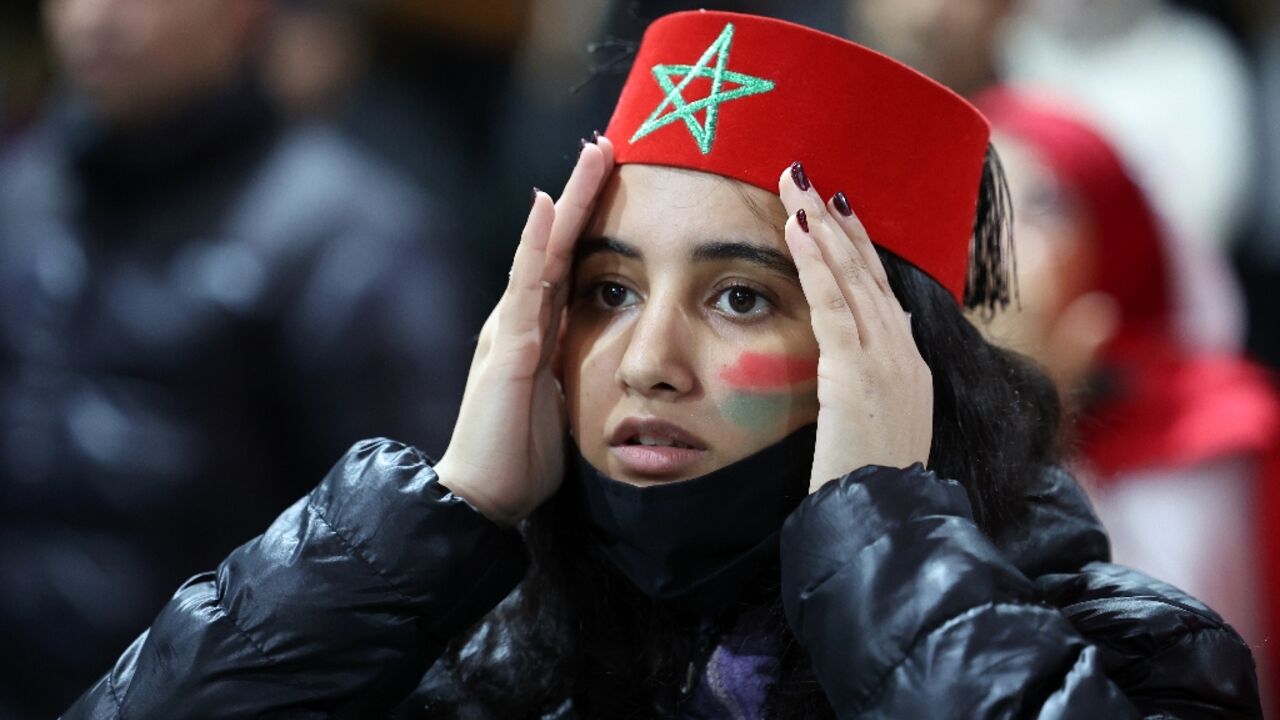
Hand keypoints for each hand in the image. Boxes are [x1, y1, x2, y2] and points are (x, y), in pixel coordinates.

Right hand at [434, 137, 614, 523]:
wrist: (482, 495)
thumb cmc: (522, 455)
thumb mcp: (561, 401)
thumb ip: (572, 369)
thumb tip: (606, 354)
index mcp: (536, 332)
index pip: (568, 264)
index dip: (590, 221)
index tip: (616, 179)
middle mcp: (520, 319)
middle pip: (556, 244)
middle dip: (582, 193)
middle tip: (606, 144)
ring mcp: (510, 329)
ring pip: (543, 251)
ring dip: (567, 201)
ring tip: (592, 155)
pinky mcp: (508, 349)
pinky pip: (525, 287)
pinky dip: (535, 244)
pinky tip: (546, 209)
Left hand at [776, 163, 932, 491]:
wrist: (887, 518)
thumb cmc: (870, 484)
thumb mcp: (873, 429)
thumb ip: (863, 390)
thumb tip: (852, 364)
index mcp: (907, 365)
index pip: (879, 291)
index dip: (857, 247)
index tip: (836, 211)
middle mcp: (903, 352)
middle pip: (867, 270)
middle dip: (836, 220)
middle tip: (807, 176)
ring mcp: (887, 358)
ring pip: (851, 275)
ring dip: (821, 224)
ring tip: (795, 181)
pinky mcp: (860, 370)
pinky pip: (834, 303)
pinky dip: (816, 262)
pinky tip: (796, 227)